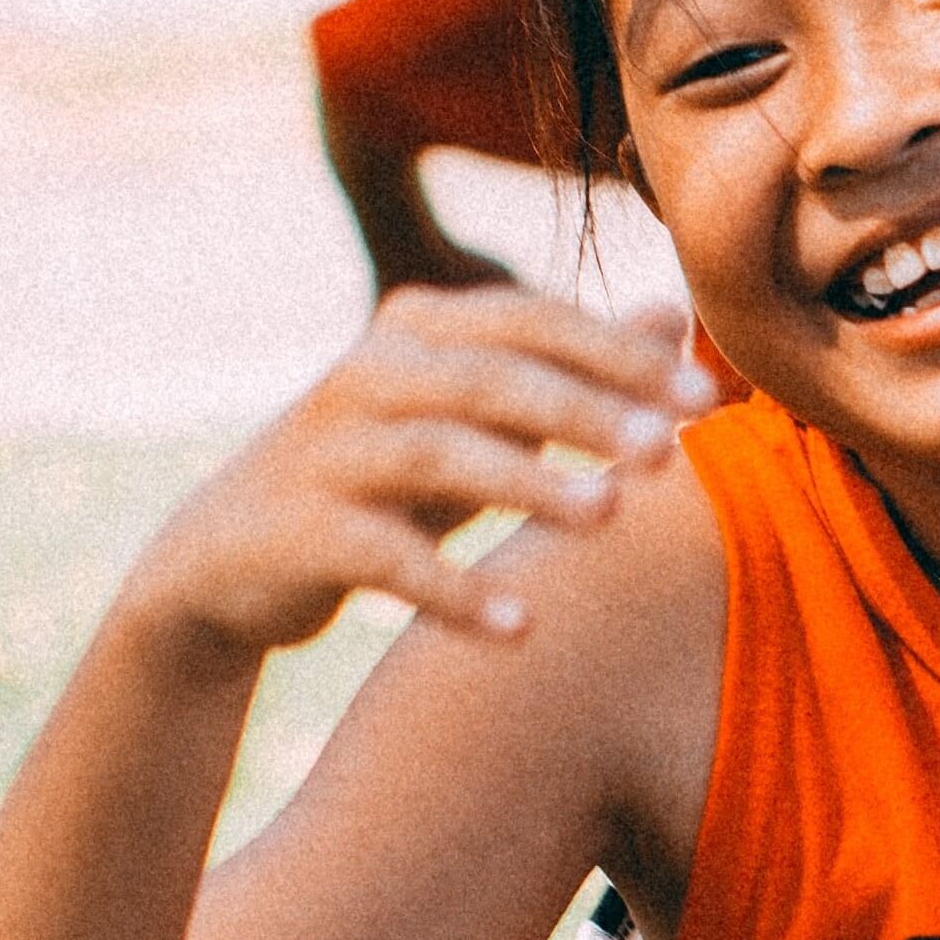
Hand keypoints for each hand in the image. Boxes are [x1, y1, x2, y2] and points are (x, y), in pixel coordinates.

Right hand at [130, 288, 693, 660]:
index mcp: (419, 327)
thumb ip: (569, 365)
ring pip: (439, 453)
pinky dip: (454, 591)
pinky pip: (386, 558)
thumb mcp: (474, 415)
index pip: (532, 320)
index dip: (620, 353)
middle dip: (585, 409)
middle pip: (491, 377)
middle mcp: (369, 372)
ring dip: (528, 483)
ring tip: (610, 518)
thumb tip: (674, 311)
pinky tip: (521, 627)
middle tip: (668, 450)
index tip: (710, 395)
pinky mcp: (301, 531)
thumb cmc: (383, 477)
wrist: (229, 558)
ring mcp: (329, 449)